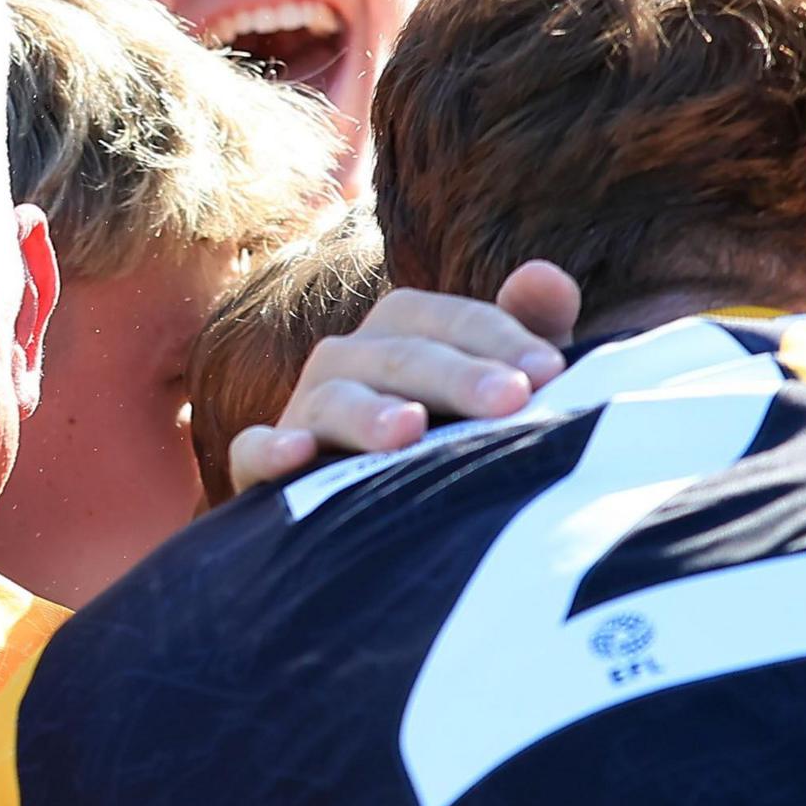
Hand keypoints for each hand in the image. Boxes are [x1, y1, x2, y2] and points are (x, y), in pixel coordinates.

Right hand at [226, 262, 578, 491]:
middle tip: (512, 400)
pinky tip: (298, 453)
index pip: (447, 319)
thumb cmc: (453, 443)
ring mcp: (302, 412)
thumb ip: (527, 331)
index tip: (553, 371)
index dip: (499, 337)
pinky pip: (252, 451)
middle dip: (455, 375)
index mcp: (399, 333)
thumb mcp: (498, 389)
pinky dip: (269, 450)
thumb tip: (545, 275)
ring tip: (410, 430)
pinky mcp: (260, 468)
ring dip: (368, 411)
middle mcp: (345, 361)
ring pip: (332, 397)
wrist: (374, 530)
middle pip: (398, 354)